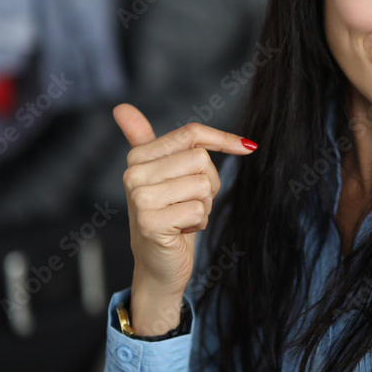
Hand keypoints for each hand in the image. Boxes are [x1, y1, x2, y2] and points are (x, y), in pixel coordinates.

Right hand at [113, 103, 256, 334]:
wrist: (159, 265)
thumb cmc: (170, 217)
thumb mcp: (164, 176)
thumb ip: (146, 140)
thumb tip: (122, 107)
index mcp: (138, 157)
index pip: (191, 133)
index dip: (223, 139)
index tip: (249, 147)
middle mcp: (133, 174)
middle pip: (200, 159)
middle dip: (208, 184)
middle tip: (190, 202)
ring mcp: (139, 198)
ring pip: (201, 184)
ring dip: (204, 205)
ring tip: (184, 217)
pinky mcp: (150, 222)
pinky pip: (199, 209)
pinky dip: (199, 222)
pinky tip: (181, 230)